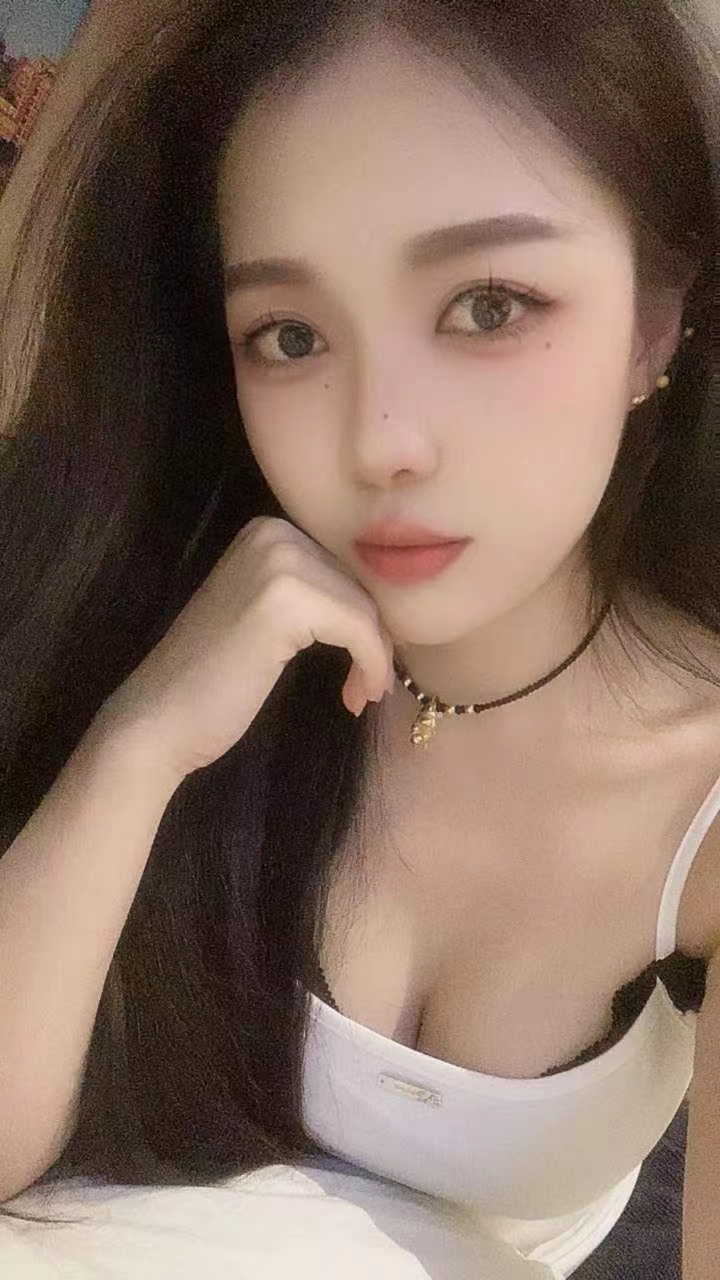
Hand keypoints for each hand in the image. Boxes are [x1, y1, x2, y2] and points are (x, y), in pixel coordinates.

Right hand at [98, 516, 395, 777]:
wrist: (159, 718)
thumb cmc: (216, 680)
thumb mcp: (270, 619)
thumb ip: (314, 597)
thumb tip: (389, 610)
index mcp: (267, 531)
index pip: (346, 570)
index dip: (365, 621)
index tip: (364, 668)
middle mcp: (271, 533)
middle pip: (359, 586)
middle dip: (373, 640)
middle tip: (365, 688)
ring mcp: (275, 561)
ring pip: (364, 609)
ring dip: (375, 658)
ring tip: (360, 695)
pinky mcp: (284, 600)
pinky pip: (359, 630)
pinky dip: (371, 666)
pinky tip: (356, 697)